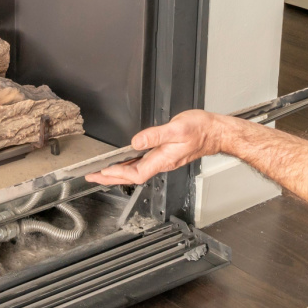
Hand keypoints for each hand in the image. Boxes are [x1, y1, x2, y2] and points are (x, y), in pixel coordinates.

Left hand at [85, 109, 228, 185]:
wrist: (215, 132)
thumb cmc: (200, 130)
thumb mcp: (177, 128)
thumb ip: (155, 135)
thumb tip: (136, 141)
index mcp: (163, 159)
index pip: (135, 173)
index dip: (118, 174)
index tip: (102, 171)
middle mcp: (161, 163)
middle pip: (132, 177)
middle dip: (110, 178)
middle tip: (92, 177)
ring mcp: (163, 161)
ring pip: (135, 172)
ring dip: (117, 173)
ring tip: (101, 173)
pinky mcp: (164, 156)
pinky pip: (142, 165)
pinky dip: (128, 166)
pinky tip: (122, 163)